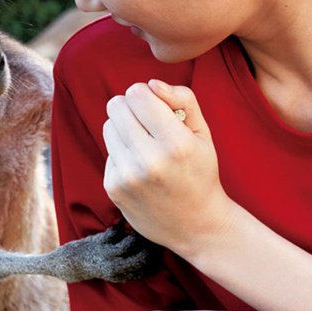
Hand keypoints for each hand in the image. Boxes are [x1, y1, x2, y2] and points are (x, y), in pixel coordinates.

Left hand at [102, 81, 233, 257]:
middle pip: (116, 106)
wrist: (197, 226)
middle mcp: (149, 160)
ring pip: (108, 126)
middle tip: (146, 122)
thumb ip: (183, 99)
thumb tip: (151, 84)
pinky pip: (108, 152)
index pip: (137, 94)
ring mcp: (128, 176)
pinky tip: (140, 169)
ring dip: (124, 129)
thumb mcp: (203, 134)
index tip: (155, 106)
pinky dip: (122, 154)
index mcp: (176, 144)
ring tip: (145, 145)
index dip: (144, 94)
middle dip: (130, 108)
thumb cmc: (201, 172)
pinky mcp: (113, 188)